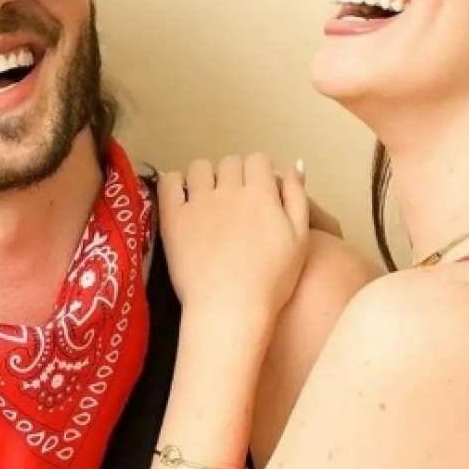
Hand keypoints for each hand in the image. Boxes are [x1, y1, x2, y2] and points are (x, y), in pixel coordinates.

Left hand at [159, 153, 309, 322]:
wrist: (230, 309)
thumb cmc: (271, 281)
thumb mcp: (300, 239)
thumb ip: (297, 197)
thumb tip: (294, 164)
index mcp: (261, 193)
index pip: (258, 160)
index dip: (259, 173)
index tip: (258, 192)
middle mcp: (229, 189)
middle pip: (230, 162)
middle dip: (234, 175)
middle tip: (235, 203)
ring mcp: (198, 202)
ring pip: (199, 167)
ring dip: (206, 177)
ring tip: (208, 200)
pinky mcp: (173, 218)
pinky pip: (168, 183)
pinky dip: (174, 183)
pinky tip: (181, 198)